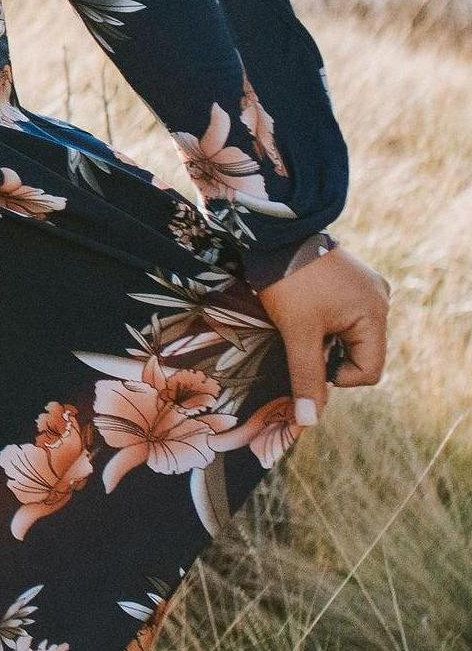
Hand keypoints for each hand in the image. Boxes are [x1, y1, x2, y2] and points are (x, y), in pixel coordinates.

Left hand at [257, 241, 389, 423]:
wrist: (271, 231)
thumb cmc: (287, 280)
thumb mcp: (296, 331)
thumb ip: (306, 376)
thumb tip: (310, 420)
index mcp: (375, 314)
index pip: (368, 371)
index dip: (337, 376)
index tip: (307, 359)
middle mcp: (379, 300)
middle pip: (360, 352)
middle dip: (329, 354)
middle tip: (300, 339)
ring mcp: (366, 287)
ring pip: (350, 333)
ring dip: (325, 337)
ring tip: (300, 319)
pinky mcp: (350, 278)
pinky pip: (344, 314)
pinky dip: (325, 320)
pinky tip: (304, 307)